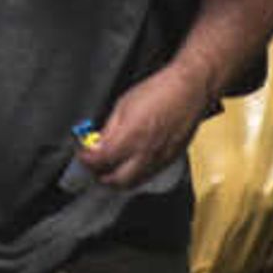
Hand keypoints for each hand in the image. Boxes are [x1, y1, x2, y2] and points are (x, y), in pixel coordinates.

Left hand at [80, 66, 215, 191]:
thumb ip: (109, 129)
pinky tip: (130, 163)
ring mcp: (160, 159)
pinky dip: (135, 175)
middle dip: (100, 176)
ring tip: (109, 166)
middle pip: (116, 181)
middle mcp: (146, 154)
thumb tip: (97, 143)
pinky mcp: (171, 159)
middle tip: (93, 166)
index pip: (100, 161)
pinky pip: (149, 176)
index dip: (86, 161)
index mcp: (131, 138)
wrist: (190, 90)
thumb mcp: (123, 105)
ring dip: (118, 179)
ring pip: (134, 182)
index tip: (82, 155)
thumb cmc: (158, 90)